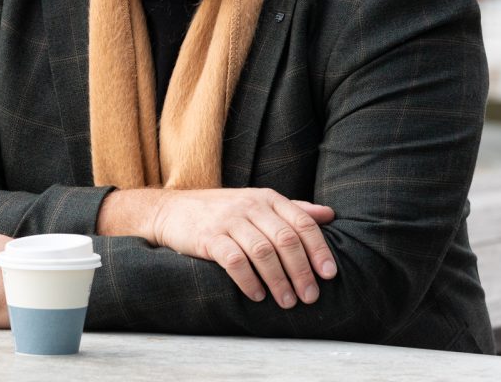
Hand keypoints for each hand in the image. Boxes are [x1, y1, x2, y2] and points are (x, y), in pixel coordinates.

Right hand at [149, 188, 336, 308]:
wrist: (171, 210)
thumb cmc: (220, 211)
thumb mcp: (257, 203)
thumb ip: (292, 209)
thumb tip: (329, 215)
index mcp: (267, 198)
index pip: (302, 223)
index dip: (319, 249)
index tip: (329, 274)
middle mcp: (251, 206)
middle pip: (286, 240)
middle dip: (301, 271)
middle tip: (310, 296)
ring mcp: (228, 220)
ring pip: (263, 252)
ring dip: (279, 281)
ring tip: (287, 302)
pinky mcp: (208, 237)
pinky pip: (234, 261)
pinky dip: (249, 281)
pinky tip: (257, 295)